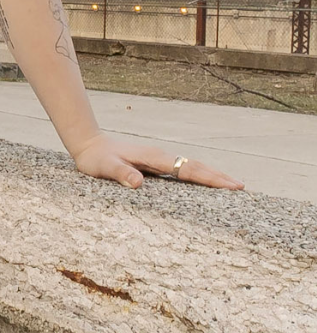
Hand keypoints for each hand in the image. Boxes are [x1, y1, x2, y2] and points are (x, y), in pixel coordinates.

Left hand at [71, 134, 243, 190]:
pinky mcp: (156, 164)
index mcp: (154, 157)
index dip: (210, 178)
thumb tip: (138, 183)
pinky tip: (205, 184)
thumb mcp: (105, 168)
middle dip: (219, 177)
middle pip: (196, 166)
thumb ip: (121, 174)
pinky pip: (182, 171)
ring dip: (212, 175)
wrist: (89, 144)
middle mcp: (161, 156)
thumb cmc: (96, 159)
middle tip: (242, 188)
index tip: (231, 185)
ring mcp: (160, 159)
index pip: (188, 169)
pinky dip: (198, 176)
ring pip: (191, 167)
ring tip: (232, 186)